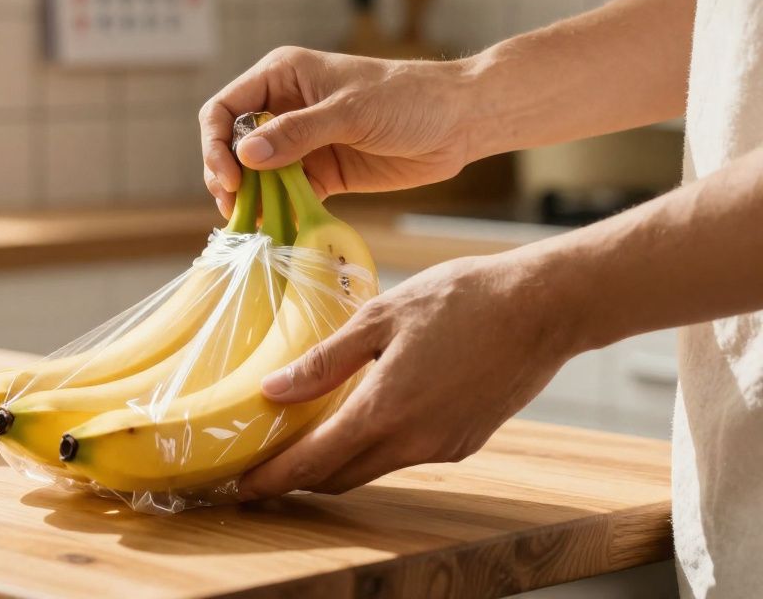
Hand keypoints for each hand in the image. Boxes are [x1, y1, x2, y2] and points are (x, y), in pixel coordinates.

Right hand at [200, 47, 476, 216]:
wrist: (461, 122)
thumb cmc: (409, 97)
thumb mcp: (350, 112)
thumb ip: (297, 133)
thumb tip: (246, 156)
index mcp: (282, 77)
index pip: (225, 109)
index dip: (217, 144)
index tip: (231, 178)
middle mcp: (284, 109)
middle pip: (233, 147)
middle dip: (228, 177)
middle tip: (235, 209)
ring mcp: (301, 144)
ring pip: (256, 176)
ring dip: (251, 201)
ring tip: (251, 226)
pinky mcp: (321, 174)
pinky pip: (287, 197)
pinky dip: (278, 214)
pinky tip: (276, 232)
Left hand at [237, 252, 577, 497]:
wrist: (545, 307)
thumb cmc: (462, 299)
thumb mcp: (381, 316)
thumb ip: (325, 360)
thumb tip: (274, 389)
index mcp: (385, 411)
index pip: (313, 463)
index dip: (274, 478)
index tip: (241, 486)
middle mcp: (414, 442)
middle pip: (339, 477)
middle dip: (298, 479)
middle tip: (264, 467)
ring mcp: (443, 447)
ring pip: (373, 468)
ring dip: (336, 462)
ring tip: (304, 440)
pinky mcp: (465, 442)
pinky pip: (406, 455)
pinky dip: (374, 447)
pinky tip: (363, 418)